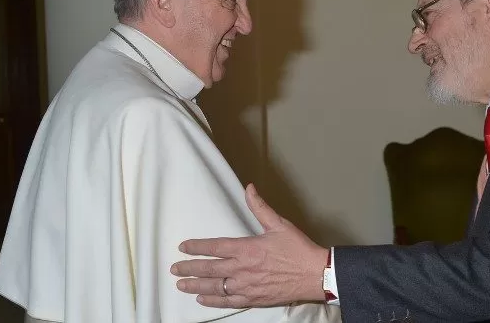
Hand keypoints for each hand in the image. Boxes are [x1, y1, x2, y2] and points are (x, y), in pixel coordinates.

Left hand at [170, 183, 328, 307]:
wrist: (315, 274)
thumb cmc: (298, 249)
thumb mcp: (279, 224)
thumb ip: (260, 206)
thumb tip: (249, 187)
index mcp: (247, 248)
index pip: (215, 247)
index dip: (197, 247)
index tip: (183, 247)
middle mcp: (243, 268)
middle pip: (209, 269)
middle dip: (189, 268)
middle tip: (174, 268)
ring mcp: (247, 285)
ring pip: (214, 287)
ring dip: (195, 285)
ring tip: (181, 285)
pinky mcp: (253, 298)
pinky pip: (228, 301)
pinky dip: (213, 301)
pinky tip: (202, 299)